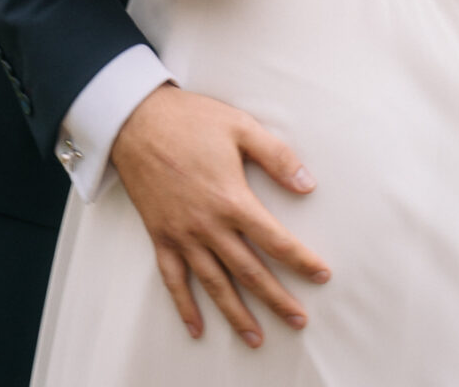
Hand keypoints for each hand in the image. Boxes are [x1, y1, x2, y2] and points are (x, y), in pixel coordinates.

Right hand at [110, 82, 328, 349]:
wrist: (137, 120)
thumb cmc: (190, 120)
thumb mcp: (240, 126)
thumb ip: (276, 156)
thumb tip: (308, 185)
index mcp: (232, 200)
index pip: (275, 241)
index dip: (301, 260)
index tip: (321, 275)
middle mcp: (208, 226)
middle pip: (250, 273)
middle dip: (277, 300)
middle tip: (298, 320)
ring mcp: (183, 235)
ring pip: (215, 285)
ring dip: (237, 314)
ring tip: (256, 338)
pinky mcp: (160, 236)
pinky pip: (173, 280)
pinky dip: (185, 306)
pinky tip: (196, 327)